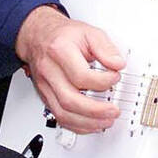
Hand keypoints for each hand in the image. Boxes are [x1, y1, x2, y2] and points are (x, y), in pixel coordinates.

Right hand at [14, 4, 125, 132]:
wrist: (38, 37)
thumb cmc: (63, 35)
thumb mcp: (89, 32)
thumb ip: (105, 47)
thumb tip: (118, 64)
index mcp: (60, 51)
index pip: (81, 75)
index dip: (103, 81)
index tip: (115, 77)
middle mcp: (49, 70)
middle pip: (69, 100)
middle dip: (95, 110)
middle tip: (113, 110)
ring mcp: (45, 85)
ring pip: (62, 113)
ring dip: (87, 122)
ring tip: (106, 121)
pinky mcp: (45, 96)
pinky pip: (59, 117)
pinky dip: (77, 125)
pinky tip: (91, 124)